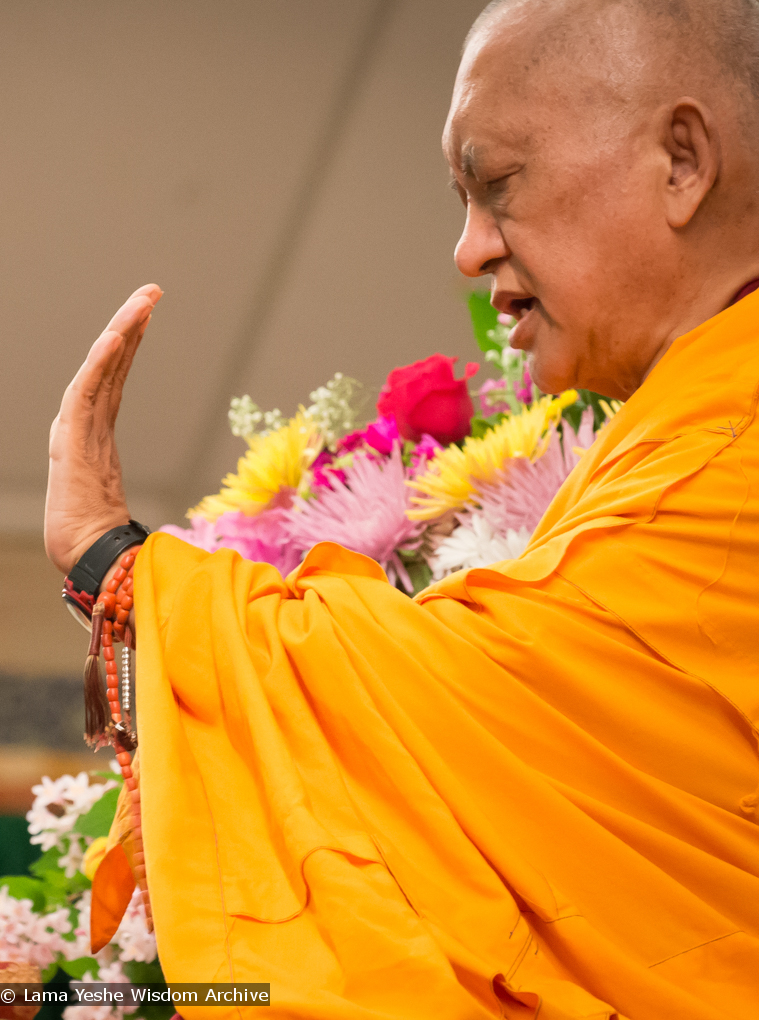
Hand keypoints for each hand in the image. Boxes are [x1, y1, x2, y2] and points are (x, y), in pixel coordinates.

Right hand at [45, 284, 162, 574]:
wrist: (84, 552)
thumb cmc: (89, 526)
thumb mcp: (102, 484)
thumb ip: (103, 464)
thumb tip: (105, 458)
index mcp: (95, 427)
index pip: (115, 374)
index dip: (129, 342)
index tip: (147, 312)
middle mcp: (85, 421)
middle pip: (109, 362)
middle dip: (129, 323)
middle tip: (151, 291)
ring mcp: (78, 429)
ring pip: (100, 369)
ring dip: (120, 333)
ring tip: (142, 302)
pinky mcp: (73, 441)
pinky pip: (88, 393)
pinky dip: (99, 363)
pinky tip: (114, 337)